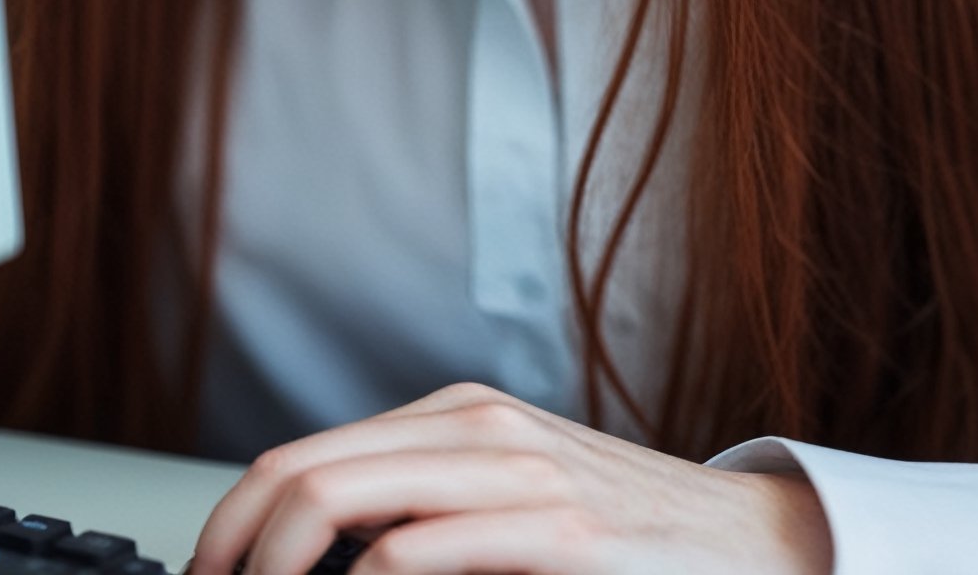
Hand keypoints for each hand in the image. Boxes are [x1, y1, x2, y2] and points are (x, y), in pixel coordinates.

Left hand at [190, 381, 832, 574]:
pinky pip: (418, 556)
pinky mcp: (557, 535)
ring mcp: (517, 474)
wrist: (745, 545)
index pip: (299, 458)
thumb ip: (422, 510)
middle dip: (238, 555)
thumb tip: (314, 563)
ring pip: (345, 506)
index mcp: (454, 417)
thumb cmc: (622, 535)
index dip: (232, 528)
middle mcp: (476, 428)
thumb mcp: (508, 498)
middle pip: (303, 476)